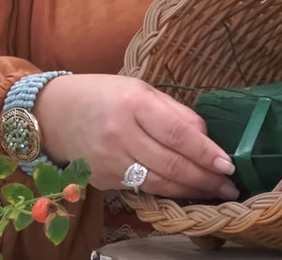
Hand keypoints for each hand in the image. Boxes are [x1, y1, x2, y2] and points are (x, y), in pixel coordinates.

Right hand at [34, 74, 238, 199]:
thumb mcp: (141, 90)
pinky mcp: (103, 178)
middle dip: (205, 177)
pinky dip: (168, 191)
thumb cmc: (104, 95)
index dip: (205, 152)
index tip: (228, 163)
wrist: (52, 113)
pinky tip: (187, 191)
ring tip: (215, 191)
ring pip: (159, 182)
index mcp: (134, 105)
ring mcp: (109, 160)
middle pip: (171, 163)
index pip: (177, 133)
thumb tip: (206, 136)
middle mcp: (121, 134)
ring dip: (191, 190)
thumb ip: (175, 112)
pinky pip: (143, 188)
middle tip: (229, 185)